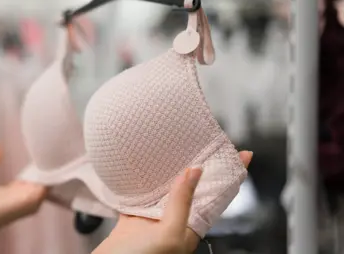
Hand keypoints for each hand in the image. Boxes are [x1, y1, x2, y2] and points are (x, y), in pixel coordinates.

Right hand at [93, 151, 252, 253]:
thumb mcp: (169, 235)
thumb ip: (181, 205)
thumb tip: (194, 173)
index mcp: (191, 227)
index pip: (217, 197)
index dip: (230, 176)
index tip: (243, 155)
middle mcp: (175, 221)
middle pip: (193, 189)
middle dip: (201, 167)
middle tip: (207, 142)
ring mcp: (154, 218)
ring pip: (167, 189)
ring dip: (172, 170)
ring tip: (179, 147)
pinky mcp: (134, 216)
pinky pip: (142, 193)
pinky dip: (144, 180)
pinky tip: (145, 166)